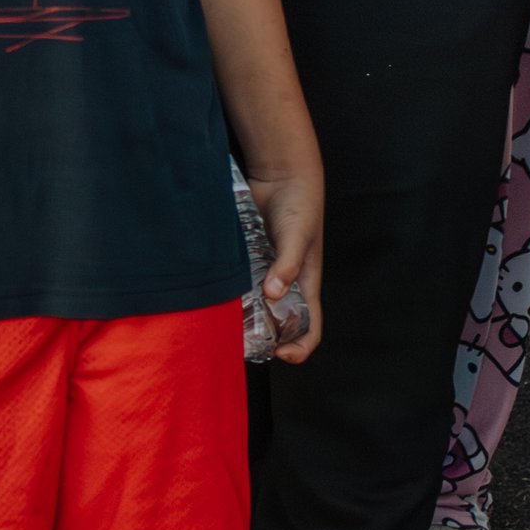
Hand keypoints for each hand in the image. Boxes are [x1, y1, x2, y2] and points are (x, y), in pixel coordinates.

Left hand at [246, 168, 322, 364]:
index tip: (282, 354)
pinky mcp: (250, 260)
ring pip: (257, 307)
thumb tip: (273, 293)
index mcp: (307, 283)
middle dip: (267, 339)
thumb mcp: (298, 236)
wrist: (281, 174)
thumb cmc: (301, 204)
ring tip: (228, 324)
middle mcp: (287, 283)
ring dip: (245, 318)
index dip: (301, 347)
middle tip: (246, 343)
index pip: (311, 326)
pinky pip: (241, 285)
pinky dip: (232, 294)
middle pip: (280, 324)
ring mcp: (266, 272)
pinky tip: (218, 296)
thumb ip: (287, 265)